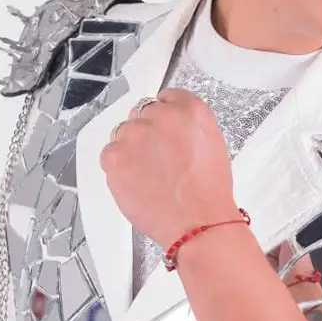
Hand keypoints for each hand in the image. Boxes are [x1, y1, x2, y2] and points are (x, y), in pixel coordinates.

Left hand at [100, 88, 239, 248]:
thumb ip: (188, 125)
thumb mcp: (211, 143)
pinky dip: (118, 166)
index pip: (166, 97)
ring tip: (148, 174)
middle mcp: (161, 115)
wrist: (197, 223)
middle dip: (147, 133)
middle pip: (141, 113)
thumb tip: (169, 125)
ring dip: (131, 148)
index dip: (164, 116)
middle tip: (158, 159)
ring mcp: (135, 134)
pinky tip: (136, 181)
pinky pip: (109, 154)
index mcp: (191, 109)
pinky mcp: (115, 156)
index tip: (165, 131)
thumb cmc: (208, 191)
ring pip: (123, 132)